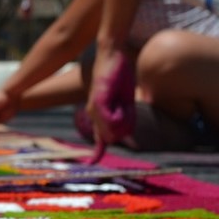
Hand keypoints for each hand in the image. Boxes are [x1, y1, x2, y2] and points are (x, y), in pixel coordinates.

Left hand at [85, 48, 135, 162]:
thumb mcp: (125, 102)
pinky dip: (119, 115)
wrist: (113, 55)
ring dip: (124, 120)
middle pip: (112, 137)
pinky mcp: (98, 100)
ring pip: (111, 131)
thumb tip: (122, 137)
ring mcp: (94, 107)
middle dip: (125, 128)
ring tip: (124, 100)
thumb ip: (124, 119)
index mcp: (99, 114)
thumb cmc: (119, 76)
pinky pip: (110, 119)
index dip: (97, 153)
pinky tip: (121, 102)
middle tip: (127, 106)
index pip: (99, 139)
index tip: (90, 164)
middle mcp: (93, 113)